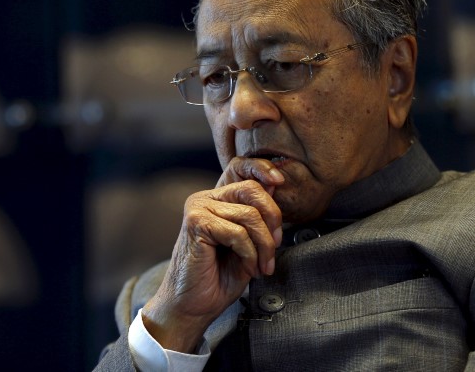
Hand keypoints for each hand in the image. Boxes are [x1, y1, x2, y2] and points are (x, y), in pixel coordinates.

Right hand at [142, 157, 284, 352]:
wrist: (194, 306)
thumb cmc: (219, 277)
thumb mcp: (249, 243)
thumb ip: (259, 216)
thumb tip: (275, 185)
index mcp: (217, 199)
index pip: (239, 168)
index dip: (262, 168)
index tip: (280, 180)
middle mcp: (205, 198)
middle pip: (252, 189)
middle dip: (273, 219)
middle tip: (275, 246)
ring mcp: (198, 208)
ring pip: (249, 215)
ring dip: (264, 246)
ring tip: (262, 266)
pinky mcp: (195, 223)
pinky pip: (237, 232)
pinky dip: (250, 253)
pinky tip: (249, 268)